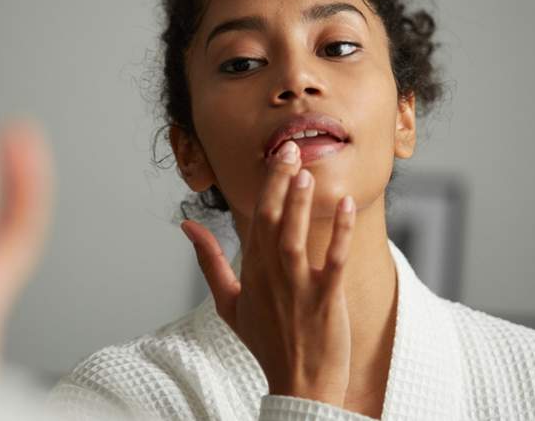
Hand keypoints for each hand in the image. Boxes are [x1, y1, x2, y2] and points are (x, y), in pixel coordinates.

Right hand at [181, 140, 354, 405]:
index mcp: (251, 271)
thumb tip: (187, 226)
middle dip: (281, 182)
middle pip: (273, 220)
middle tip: (291, 148)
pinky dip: (340, 234)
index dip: (268, 184)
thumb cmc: (265, 342)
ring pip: (296, 237)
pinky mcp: (324, 301)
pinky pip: (334, 261)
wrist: (297, 385)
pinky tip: (347, 207)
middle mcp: (271, 275)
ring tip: (308, 171)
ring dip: (301, 204)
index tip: (278, 155)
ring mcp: (297, 288)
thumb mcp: (227, 301)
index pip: (257, 218)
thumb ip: (209, 261)